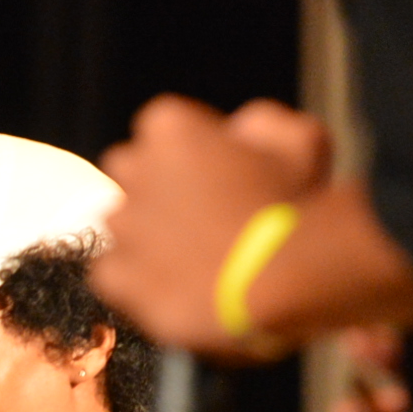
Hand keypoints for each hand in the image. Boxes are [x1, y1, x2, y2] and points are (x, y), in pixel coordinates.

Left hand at [94, 96, 331, 354]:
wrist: (284, 279)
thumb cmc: (300, 203)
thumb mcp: (300, 140)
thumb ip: (259, 124)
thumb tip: (236, 133)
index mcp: (169, 126)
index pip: (164, 129)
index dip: (193, 152)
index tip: (220, 174)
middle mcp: (133, 170)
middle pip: (132, 171)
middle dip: (157, 187)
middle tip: (201, 215)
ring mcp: (122, 226)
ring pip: (122, 224)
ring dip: (147, 235)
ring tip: (193, 259)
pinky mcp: (117, 278)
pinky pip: (112, 273)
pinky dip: (136, 281)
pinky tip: (175, 287)